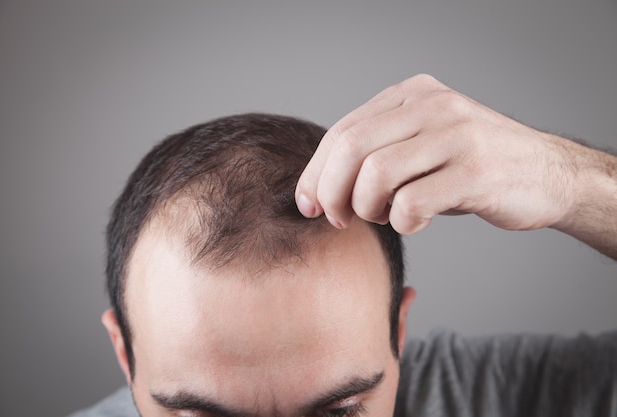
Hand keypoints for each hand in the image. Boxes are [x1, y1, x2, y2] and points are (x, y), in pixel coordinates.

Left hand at [296, 74, 613, 244]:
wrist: (546, 174)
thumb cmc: (470, 166)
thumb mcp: (422, 144)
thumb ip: (377, 152)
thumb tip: (318, 189)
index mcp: (412, 95)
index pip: (342, 131)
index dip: (316, 172)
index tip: (308, 204)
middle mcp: (432, 106)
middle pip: (351, 148)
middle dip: (331, 192)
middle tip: (338, 219)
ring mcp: (456, 135)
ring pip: (376, 175)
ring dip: (368, 208)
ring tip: (383, 217)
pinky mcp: (476, 171)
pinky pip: (413, 202)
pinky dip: (402, 222)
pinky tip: (415, 223)